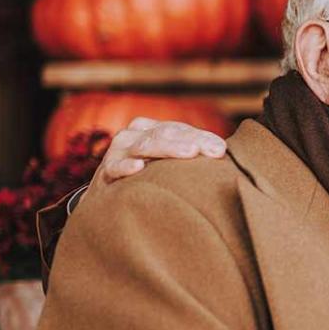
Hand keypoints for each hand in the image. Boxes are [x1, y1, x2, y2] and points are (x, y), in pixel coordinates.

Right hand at [91, 117, 227, 192]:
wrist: (107, 199)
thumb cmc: (145, 179)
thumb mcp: (164, 164)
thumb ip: (189, 156)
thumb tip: (224, 154)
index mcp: (149, 129)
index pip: (179, 129)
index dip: (202, 137)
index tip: (222, 150)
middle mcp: (133, 135)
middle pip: (165, 134)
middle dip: (191, 141)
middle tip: (213, 151)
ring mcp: (117, 152)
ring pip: (144, 146)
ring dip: (168, 149)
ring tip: (190, 153)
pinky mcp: (104, 173)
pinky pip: (114, 168)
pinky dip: (126, 167)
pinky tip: (139, 169)